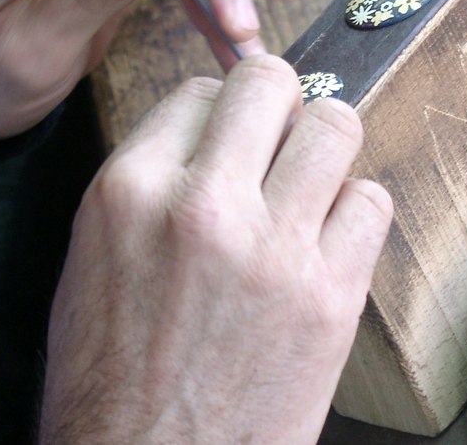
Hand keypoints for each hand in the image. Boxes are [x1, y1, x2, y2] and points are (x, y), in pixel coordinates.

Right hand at [38, 55, 392, 444]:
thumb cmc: (111, 383)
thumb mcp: (94, 260)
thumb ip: (152, 184)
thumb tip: (215, 136)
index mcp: (129, 191)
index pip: (202, 90)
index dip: (223, 115)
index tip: (233, 142)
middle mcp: (202, 206)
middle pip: (272, 83)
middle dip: (281, 104)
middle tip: (280, 141)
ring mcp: (274, 248)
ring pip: (336, 126)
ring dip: (326, 148)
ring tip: (311, 184)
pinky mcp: (331, 296)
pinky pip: (372, 202)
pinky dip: (356, 213)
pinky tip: (330, 242)